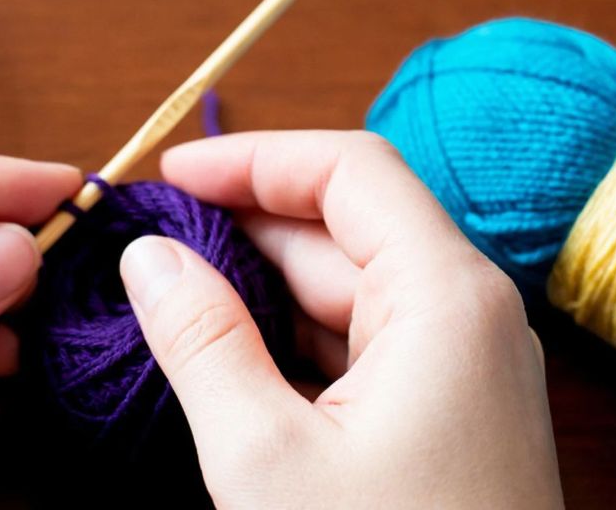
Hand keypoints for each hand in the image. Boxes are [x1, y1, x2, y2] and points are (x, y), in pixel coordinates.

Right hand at [120, 131, 563, 508]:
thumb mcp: (264, 457)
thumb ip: (199, 340)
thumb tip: (149, 256)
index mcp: (446, 295)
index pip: (349, 170)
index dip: (254, 158)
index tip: (169, 175)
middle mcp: (467, 313)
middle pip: (347, 223)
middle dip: (243, 220)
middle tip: (148, 237)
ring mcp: (461, 365)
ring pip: (349, 286)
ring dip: (259, 282)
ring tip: (168, 290)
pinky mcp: (445, 413)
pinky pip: (360, 343)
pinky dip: (289, 336)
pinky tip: (224, 351)